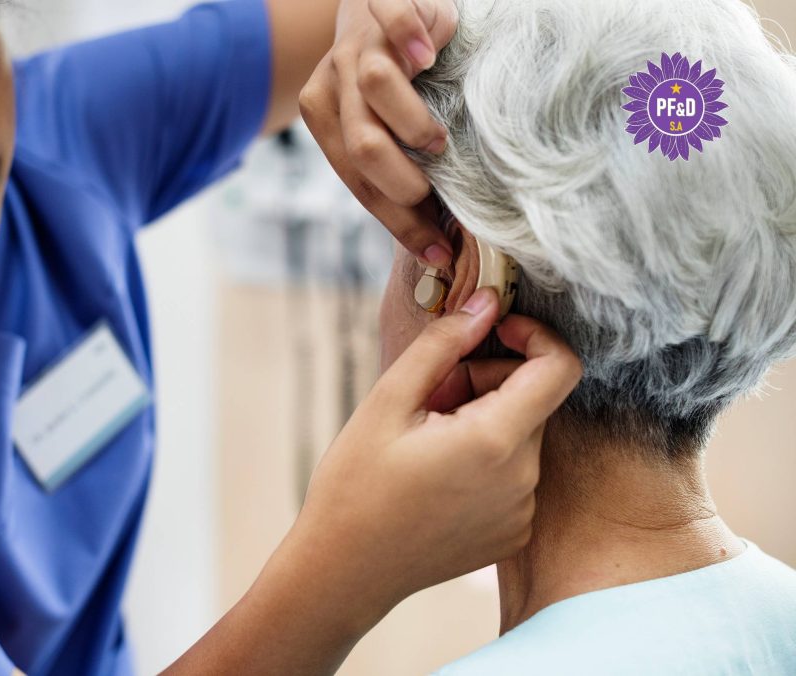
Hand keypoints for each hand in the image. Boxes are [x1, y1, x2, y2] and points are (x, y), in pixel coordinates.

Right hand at [282, 287, 582, 630]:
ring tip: (426, 438)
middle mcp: (524, 480)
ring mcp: (522, 511)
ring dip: (485, 418)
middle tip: (430, 395)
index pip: (560, 367)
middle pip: (534, 399)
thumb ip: (443, 344)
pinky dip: (486, 457)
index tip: (493, 331)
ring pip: (522, 435)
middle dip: (489, 380)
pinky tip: (436, 473)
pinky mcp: (513, 533)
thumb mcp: (388, 401)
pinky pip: (515, 473)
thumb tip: (487, 302)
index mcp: (496, 441)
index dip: (534, 336)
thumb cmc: (355, 485)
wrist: (344, 571)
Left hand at [300, 0, 459, 267]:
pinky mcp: (381, 1)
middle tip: (432, 193)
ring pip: (373, 85)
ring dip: (411, 123)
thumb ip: (393, 166)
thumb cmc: (396, 77)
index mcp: (325, 115)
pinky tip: (431, 56)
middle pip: (361, 143)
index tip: (437, 249)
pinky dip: (410, 37)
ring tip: (438, 140)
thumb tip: (436, 244)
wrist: (380, 3)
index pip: (356, 180)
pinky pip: (392, 16)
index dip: (397, 220)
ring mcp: (356, 38)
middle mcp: (333, 78)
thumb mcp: (383, 123)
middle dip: (401, 183)